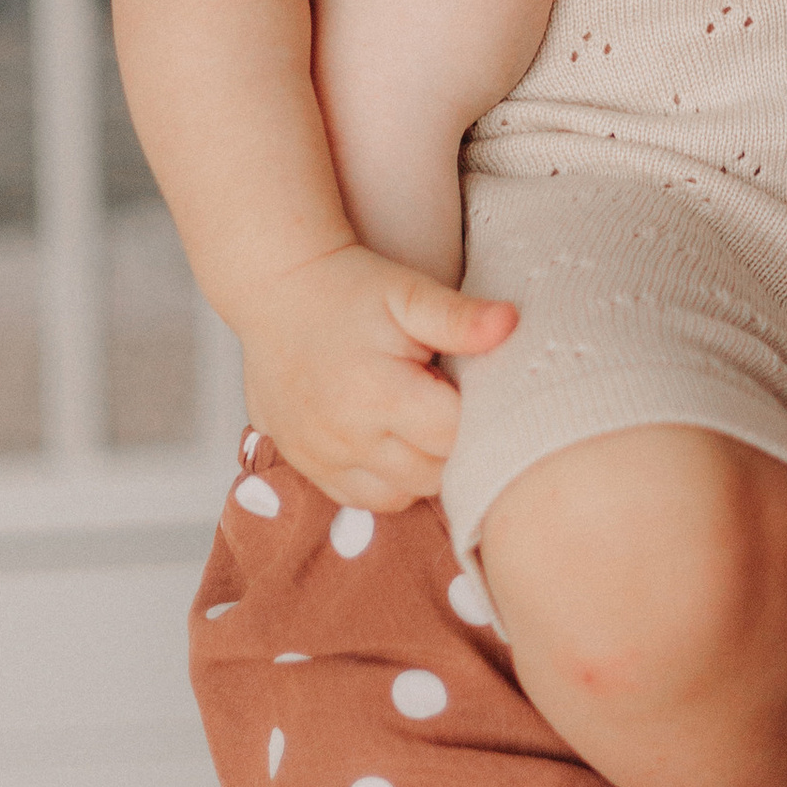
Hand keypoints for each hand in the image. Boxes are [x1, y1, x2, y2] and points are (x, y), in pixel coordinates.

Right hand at [237, 236, 513, 512]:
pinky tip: (391, 440)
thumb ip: (459, 317)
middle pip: (435, 473)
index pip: (457, 436)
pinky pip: (363, 499)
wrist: (276, 290)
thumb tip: (510, 322)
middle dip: (453, 443)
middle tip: (446, 397)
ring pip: (403, 495)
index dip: (474, 413)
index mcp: (379, 395)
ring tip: (420, 418)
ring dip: (423, 468)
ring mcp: (322, 458)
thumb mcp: (408, 292)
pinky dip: (386, 481)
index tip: (467, 383)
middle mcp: (348, 437)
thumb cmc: (349, 287)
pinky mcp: (304, 465)